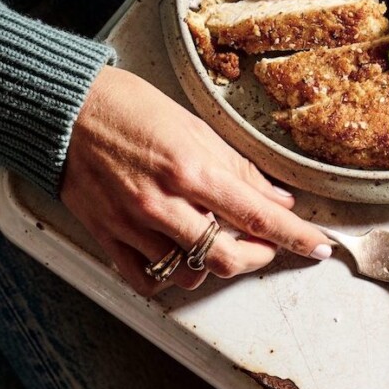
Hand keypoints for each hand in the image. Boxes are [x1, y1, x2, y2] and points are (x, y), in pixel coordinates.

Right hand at [60, 67, 331, 295]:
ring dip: (214, 265)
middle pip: (228, 257)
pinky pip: (146, 280)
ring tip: (217, 241)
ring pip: (189, 273)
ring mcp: (133, 224)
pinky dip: (169, 277)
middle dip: (259, 256)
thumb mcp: (196, 128)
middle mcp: (164, 203)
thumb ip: (239, 169)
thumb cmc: (131, 108)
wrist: (69, 108)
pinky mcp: (107, 236)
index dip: (295, 236)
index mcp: (192, 170)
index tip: (318, 247)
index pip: (258, 216)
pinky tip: (179, 258)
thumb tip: (276, 199)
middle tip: (267, 245)